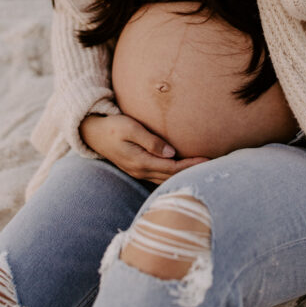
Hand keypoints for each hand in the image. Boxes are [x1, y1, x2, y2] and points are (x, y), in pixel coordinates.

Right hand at [80, 113, 209, 182]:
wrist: (93, 133)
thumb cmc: (112, 126)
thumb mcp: (130, 128)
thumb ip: (151, 140)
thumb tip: (171, 153)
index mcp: (140, 162)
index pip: (172, 168)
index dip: (191, 165)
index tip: (207, 160)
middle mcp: (141, 171)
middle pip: (172, 177)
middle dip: (191, 173)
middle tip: (212, 166)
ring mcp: (138, 172)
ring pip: (166, 180)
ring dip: (183, 176)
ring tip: (201, 170)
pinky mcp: (138, 169)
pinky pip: (159, 177)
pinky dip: (173, 175)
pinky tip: (182, 171)